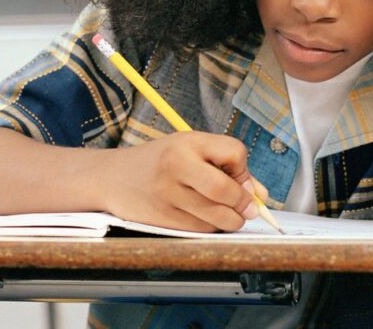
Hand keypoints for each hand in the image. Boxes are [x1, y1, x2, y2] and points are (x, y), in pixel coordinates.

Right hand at [99, 132, 269, 231]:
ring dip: (231, 220)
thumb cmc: (158, 161)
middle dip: (243, 204)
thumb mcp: (189, 150)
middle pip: (228, 191)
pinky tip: (204, 218)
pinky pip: (202, 230)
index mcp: (187, 142)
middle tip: (245, 207)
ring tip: (225, 213)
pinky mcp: (163, 219)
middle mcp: (177, 166)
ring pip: (219, 217)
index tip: (237, 175)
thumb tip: (260, 195)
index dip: (243, 169)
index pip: (235, 153)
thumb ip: (226, 166)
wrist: (111, 177)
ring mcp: (168, 195)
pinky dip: (211, 228)